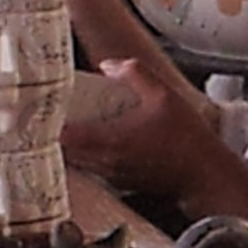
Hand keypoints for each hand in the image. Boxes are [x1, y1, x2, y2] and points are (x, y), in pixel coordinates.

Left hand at [62, 59, 220, 197]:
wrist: (205, 175)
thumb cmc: (187, 139)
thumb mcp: (164, 94)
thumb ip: (134, 73)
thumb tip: (109, 66)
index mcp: (108, 140)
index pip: (60, 134)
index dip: (47, 120)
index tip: (42, 106)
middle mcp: (105, 161)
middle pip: (62, 150)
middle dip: (56, 131)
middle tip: (55, 112)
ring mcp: (112, 175)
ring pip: (77, 161)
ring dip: (72, 145)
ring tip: (75, 124)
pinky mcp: (123, 182)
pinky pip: (94, 168)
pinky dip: (88, 155)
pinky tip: (99, 141)